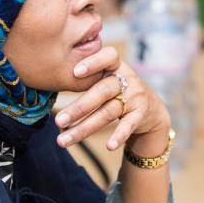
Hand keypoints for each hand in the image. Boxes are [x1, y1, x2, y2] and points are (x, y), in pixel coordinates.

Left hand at [54, 47, 170, 151]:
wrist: (151, 109)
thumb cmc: (119, 91)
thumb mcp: (108, 78)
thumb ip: (89, 77)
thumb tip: (52, 78)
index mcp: (116, 66)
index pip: (108, 56)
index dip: (93, 62)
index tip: (75, 72)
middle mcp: (127, 79)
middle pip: (101, 92)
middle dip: (78, 108)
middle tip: (58, 121)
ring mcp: (135, 97)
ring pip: (107, 113)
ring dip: (84, 128)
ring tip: (64, 140)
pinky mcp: (141, 114)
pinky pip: (128, 125)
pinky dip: (119, 135)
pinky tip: (109, 146)